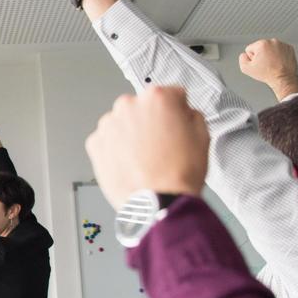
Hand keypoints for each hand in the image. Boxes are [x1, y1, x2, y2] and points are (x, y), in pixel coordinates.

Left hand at [84, 88, 209, 209]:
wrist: (157, 203)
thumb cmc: (179, 174)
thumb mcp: (202, 136)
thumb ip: (192, 114)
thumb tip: (183, 112)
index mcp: (157, 98)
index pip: (171, 95)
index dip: (177, 112)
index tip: (176, 123)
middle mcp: (128, 106)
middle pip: (143, 108)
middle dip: (150, 122)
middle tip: (161, 145)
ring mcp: (108, 124)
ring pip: (123, 124)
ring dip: (131, 135)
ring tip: (145, 158)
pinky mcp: (95, 143)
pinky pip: (108, 141)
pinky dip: (116, 149)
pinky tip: (130, 164)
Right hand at [239, 38, 297, 86]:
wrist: (284, 78)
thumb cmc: (268, 74)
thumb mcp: (246, 69)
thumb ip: (242, 58)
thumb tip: (244, 55)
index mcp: (262, 44)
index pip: (250, 49)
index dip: (252, 58)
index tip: (258, 63)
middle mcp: (273, 42)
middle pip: (260, 47)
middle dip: (261, 55)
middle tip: (265, 65)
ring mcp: (282, 44)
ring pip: (271, 48)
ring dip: (270, 55)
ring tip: (272, 64)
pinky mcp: (289, 48)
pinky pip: (280, 50)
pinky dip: (279, 55)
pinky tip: (278, 62)